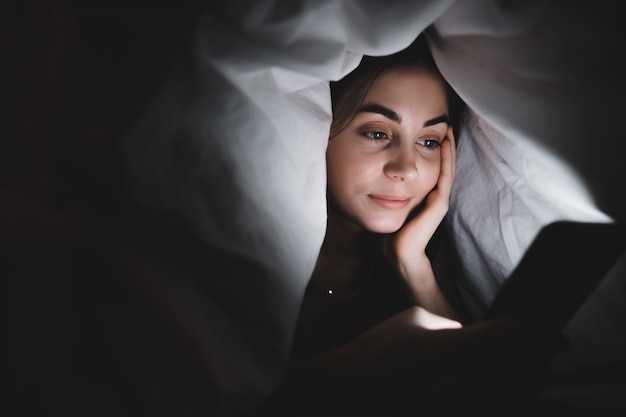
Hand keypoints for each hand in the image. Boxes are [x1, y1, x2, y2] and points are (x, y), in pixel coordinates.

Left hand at [384, 127, 455, 278]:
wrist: (397, 254)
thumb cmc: (388, 233)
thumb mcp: (382, 204)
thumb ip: (381, 190)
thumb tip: (363, 174)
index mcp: (421, 194)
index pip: (428, 165)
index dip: (428, 147)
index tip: (424, 128)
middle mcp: (432, 195)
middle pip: (440, 163)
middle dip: (440, 142)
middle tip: (443, 122)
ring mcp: (438, 199)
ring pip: (446, 166)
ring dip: (448, 147)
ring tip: (448, 127)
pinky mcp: (439, 204)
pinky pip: (445, 175)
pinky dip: (447, 158)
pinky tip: (445, 143)